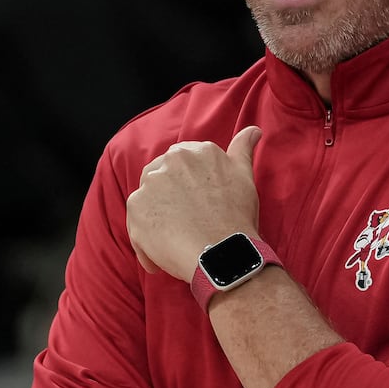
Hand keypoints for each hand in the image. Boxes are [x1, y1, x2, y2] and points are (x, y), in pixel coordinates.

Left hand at [127, 126, 262, 281]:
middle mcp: (168, 161)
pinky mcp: (135, 208)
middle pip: (159, 181)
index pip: (178, 166)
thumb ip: (242, 149)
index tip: (194, 206)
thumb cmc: (236, 217)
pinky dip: (147, 245)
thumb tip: (253, 130)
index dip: (185, 189)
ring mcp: (149, 184)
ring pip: (147, 204)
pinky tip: (166, 257)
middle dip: (168, 202)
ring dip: (157, 223)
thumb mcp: (243, 176)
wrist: (224, 252)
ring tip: (178, 243)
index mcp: (193, 151)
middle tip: (186, 224)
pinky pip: (136, 228)